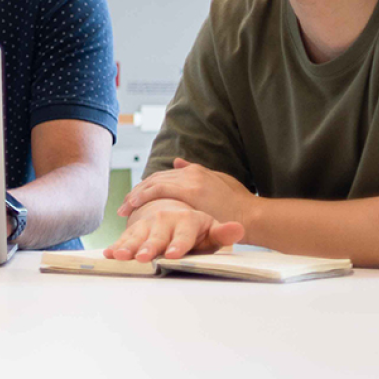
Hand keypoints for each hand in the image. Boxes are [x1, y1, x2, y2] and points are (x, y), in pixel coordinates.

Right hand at [105, 198, 244, 261]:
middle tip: (144, 258)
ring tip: (120, 256)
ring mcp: (148, 223)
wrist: (174, 211)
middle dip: (149, 246)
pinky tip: (109, 254)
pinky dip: (117, 244)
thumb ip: (224, 233)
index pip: (183, 233)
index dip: (178, 244)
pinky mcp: (136, 228)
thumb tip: (239, 228)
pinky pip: (125, 237)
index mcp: (187, 220)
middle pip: (157, 235)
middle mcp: (165, 219)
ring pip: (137, 234)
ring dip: (128, 245)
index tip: (172, 255)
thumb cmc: (197, 229)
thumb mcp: (212, 231)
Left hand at [120, 158, 255, 225]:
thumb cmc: (240, 206)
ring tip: (124, 208)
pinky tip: (132, 205)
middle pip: (155, 179)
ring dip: (136, 195)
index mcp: (196, 171)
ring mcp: (190, 180)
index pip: (164, 177)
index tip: (136, 198)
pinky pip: (158, 190)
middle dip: (138, 191)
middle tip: (124, 205)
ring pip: (153, 183)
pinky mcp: (190, 190)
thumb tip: (177, 162)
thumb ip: (197, 172)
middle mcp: (190, 172)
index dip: (147, 187)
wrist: (253, 216)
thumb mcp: (220, 183)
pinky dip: (143, 196)